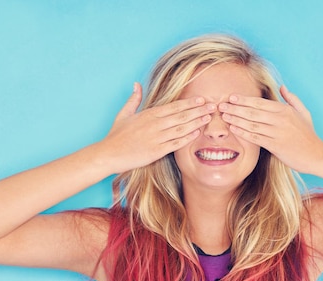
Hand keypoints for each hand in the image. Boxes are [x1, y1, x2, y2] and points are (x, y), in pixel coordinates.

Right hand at [101, 82, 215, 173]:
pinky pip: (176, 143)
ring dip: (197, 122)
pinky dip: (187, 137)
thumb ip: (133, 99)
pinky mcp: (156, 151)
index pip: (174, 106)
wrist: (108, 154)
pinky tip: (197, 133)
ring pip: (181, 128)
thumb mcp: (123, 114)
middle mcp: (155, 124)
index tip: (202, 99)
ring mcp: (156, 137)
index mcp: (149, 114)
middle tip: (214, 106)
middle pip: (182, 115)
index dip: (190, 102)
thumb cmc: (116, 136)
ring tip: (210, 118)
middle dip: (199, 110)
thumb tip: (136, 84)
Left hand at [218, 86, 322, 173]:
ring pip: (252, 124)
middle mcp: (280, 119)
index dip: (244, 99)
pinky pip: (256, 137)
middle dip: (236, 108)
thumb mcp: (303, 113)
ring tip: (224, 116)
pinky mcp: (276, 146)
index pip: (260, 102)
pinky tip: (234, 129)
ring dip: (236, 119)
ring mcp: (278, 132)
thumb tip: (282, 87)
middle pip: (253, 112)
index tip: (231, 97)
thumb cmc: (309, 135)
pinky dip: (243, 133)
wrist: (317, 155)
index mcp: (285, 110)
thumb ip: (292, 99)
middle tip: (221, 105)